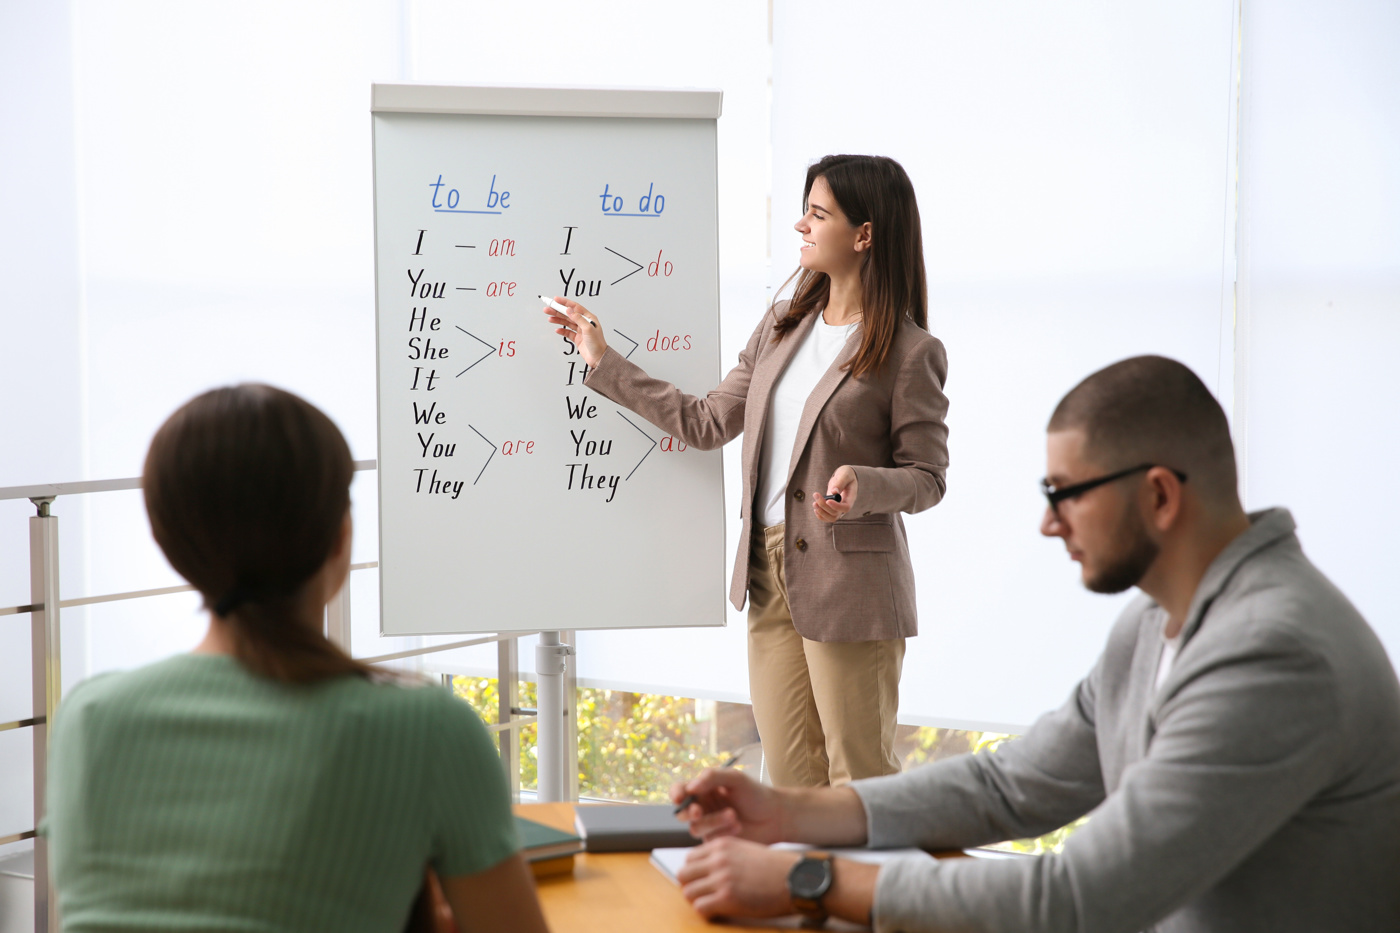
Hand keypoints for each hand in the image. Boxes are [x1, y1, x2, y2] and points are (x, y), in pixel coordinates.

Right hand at [541, 296, 607, 367]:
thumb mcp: (588, 329)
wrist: (598, 358)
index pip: (575, 307)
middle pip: (568, 314)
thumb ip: (578, 318)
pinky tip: (557, 330)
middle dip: (557, 311)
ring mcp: (580, 331)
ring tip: (549, 318)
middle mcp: (584, 323)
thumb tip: (569, 310)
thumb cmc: (597, 344)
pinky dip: (562, 331)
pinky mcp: (577, 338)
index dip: (565, 302)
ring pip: (567, 322)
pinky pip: (568, 332)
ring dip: (558, 319)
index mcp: (589, 318)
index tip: (556, 300)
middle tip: (548, 309)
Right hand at [670, 766, 786, 843]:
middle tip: (698, 811)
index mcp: (704, 789)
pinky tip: (738, 827)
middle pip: (682, 812)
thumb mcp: (735, 778)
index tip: (679, 797)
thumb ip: (713, 777)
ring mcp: (709, 825)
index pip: (681, 790)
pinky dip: (722, 832)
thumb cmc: (756, 794)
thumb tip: (691, 786)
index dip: (676, 793)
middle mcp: (703, 807)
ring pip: (695, 828)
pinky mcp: (716, 841)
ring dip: (712, 822)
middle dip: (688, 812)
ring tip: (733, 816)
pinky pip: (709, 839)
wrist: (775, 816)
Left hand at [676, 837, 800, 920]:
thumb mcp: (745, 850)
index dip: (695, 873)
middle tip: (704, 894)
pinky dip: (706, 912)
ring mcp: (721, 878)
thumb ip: (724, 856)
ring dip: (698, 900)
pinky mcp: (727, 898)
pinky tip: (719, 912)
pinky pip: (700, 907)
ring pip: (688, 893)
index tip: (703, 881)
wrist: (794, 879)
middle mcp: (718, 859)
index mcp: (721, 845)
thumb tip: (706, 870)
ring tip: (713, 904)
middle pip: (683, 875)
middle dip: (691, 886)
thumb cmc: (774, 868)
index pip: (689, 859)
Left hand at [813, 465, 857, 522]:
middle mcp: (845, 505)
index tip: (828, 500)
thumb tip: (834, 492)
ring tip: (814, 503)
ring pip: (831, 517)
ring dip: (821, 512)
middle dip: (824, 506)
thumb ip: (840, 482)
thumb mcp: (845, 475)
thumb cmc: (846, 474)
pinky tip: (816, 507)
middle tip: (816, 495)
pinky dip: (820, 515)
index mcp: (851, 498)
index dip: (837, 506)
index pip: (846, 508)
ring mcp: (838, 508)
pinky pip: (827, 517)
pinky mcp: (832, 507)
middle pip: (836, 513)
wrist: (844, 477)